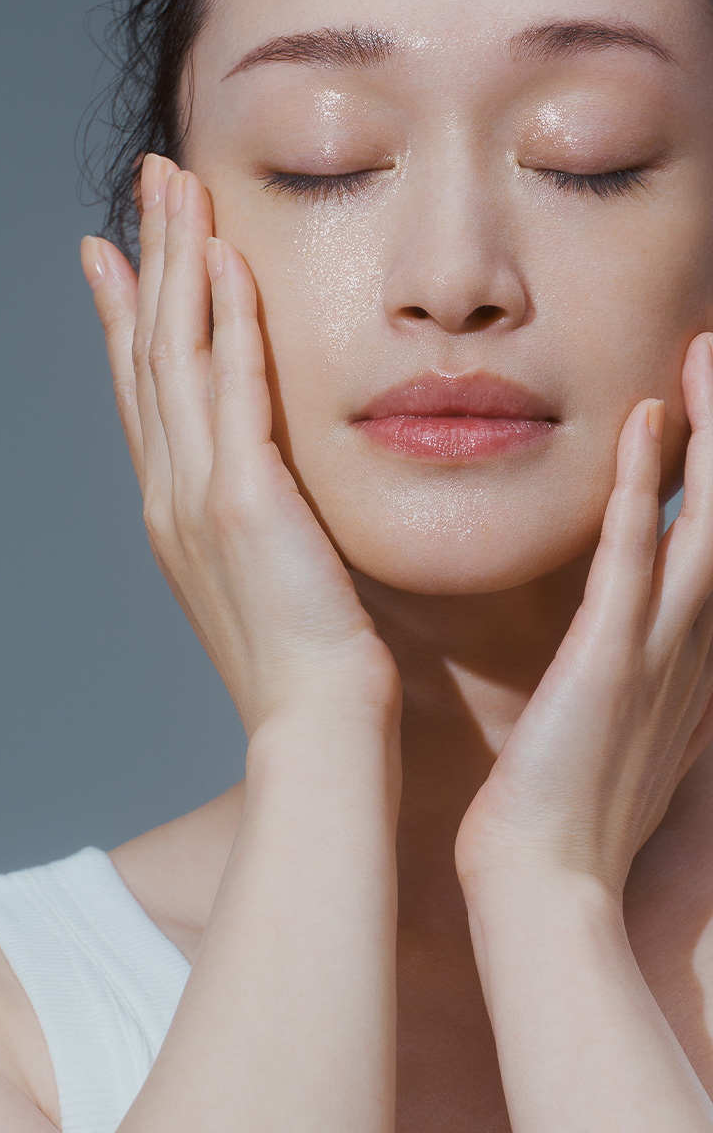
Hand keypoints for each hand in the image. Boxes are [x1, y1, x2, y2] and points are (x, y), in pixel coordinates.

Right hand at [80, 154, 400, 737]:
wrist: (316, 725)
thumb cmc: (304, 662)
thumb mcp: (265, 575)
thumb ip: (253, 516)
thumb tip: (262, 481)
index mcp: (174, 511)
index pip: (143, 391)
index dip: (126, 315)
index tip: (117, 256)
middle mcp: (170, 494)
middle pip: (149, 353)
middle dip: (147, 260)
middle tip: (147, 183)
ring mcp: (199, 495)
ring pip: (178, 355)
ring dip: (178, 264)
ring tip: (175, 187)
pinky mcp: (246, 500)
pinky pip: (235, 389)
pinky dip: (227, 321)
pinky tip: (227, 261)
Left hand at [454, 332, 712, 901]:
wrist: (544, 883)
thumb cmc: (571, 808)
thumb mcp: (621, 729)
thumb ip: (635, 676)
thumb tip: (630, 641)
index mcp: (689, 659)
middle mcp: (692, 645)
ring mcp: (657, 650)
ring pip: (703, 522)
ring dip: (709, 438)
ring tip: (705, 358)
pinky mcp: (608, 658)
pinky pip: (630, 555)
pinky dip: (640, 488)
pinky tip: (643, 424)